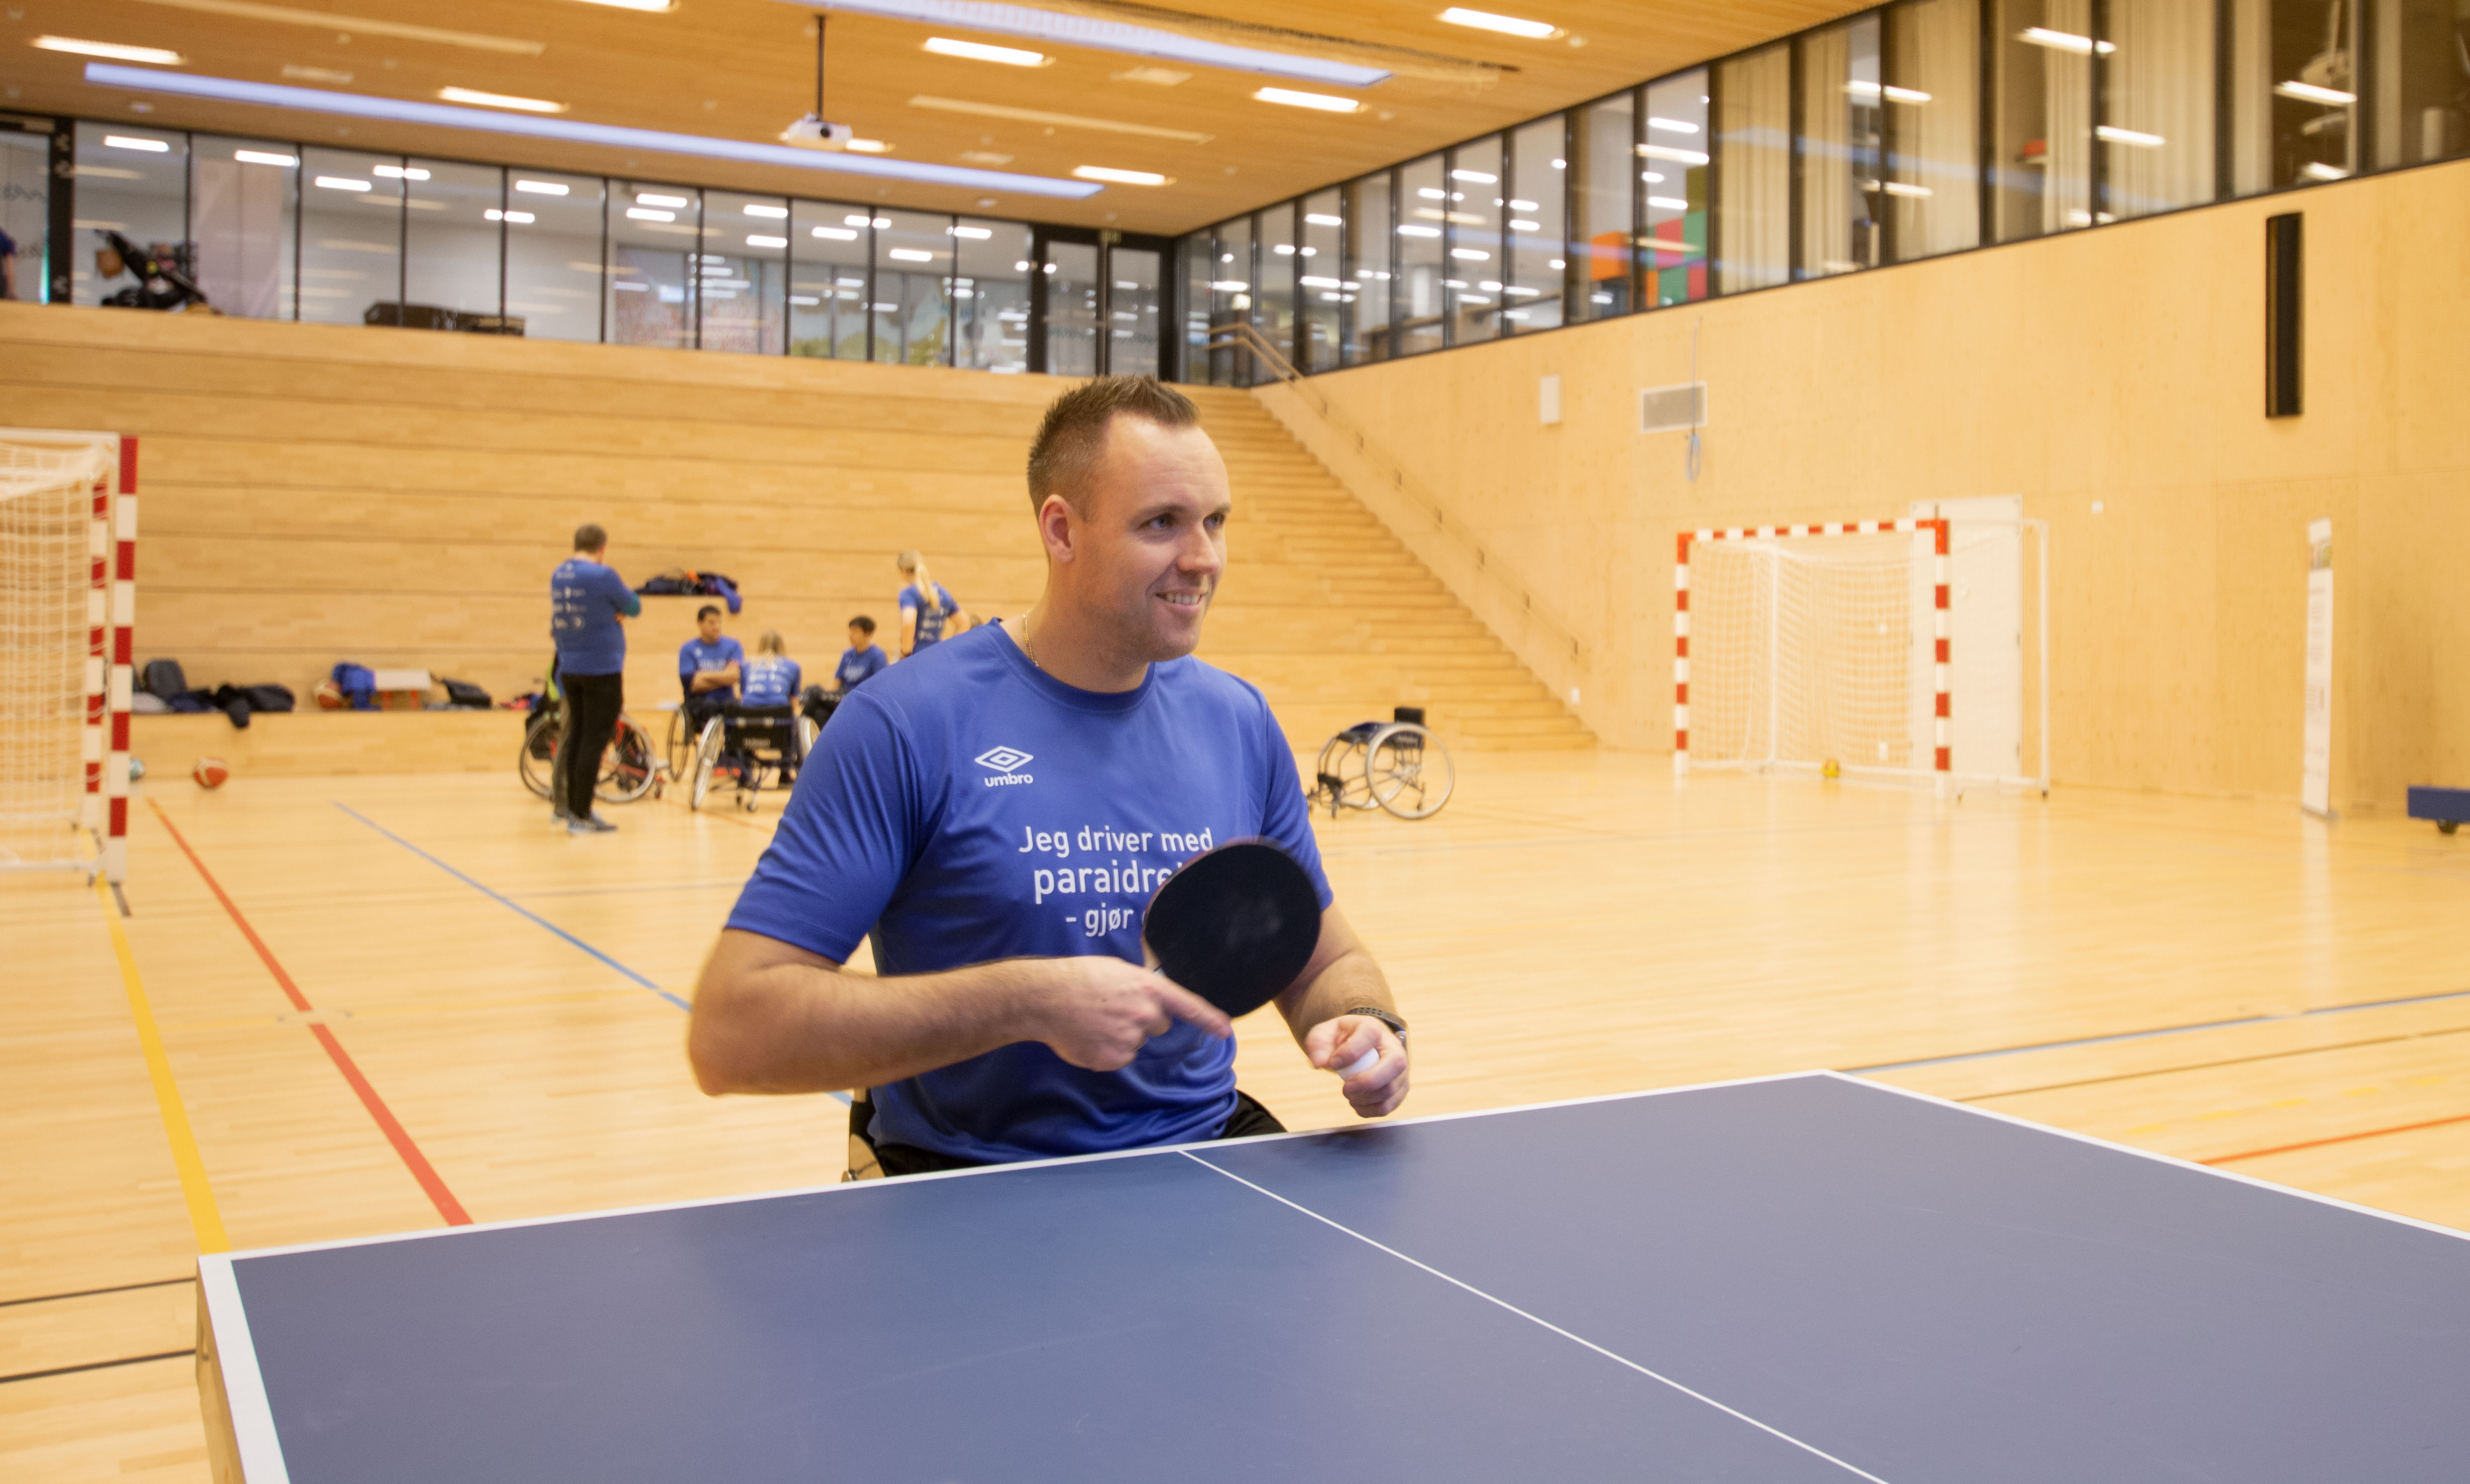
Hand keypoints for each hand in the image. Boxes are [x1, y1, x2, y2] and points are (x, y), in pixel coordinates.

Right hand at [1027, 958, 1231, 1071]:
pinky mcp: (1113, 1058)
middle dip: (1142, 1018)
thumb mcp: (1117, 971)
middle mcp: (1144, 1013)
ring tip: (1095, 1019)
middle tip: (1113, 1008)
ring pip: (1136, 1041)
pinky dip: (1107, 1049)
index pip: (1188, 1005)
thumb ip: (1141, 987)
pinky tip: (1089, 1034)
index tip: (1225, 1031)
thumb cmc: (1077, 978)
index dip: (1209, 1020)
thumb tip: (1151, 1002)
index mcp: (1148, 987)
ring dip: (1121, 1034)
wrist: (1044, 998)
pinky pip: (1119, 1056)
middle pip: (1158, 1024)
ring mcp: (1129, 1038)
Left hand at [1305, 1016, 1407, 1118]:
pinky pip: (1387, 1106)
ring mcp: (1400, 1070)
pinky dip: (1367, 1110)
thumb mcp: (1325, 1035)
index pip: (1371, 1034)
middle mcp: (1394, 1047)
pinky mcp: (1399, 1090)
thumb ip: (1318, 1045)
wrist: (1359, 1049)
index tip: (1333, 1063)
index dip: (1351, 1051)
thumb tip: (1320, 1062)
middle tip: (1346, 1087)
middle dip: (1367, 1080)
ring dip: (1364, 1098)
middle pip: (1396, 1064)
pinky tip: (1356, 1101)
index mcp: (1374, 1028)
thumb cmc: (1342, 1041)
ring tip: (1348, 1093)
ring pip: (1391, 1090)